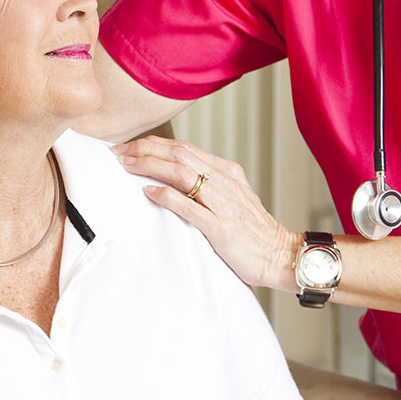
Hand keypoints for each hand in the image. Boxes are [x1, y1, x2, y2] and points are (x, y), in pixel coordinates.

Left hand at [113, 136, 300, 290]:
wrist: (281, 255)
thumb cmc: (254, 232)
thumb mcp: (233, 199)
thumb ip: (209, 186)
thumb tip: (175, 178)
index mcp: (227, 172)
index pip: (184, 148)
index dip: (154, 144)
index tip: (130, 147)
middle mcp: (224, 182)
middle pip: (179, 154)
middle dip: (145, 150)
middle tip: (119, 152)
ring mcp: (223, 203)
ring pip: (182, 173)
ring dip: (150, 166)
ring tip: (127, 166)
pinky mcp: (220, 227)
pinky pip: (189, 206)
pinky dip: (167, 196)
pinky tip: (149, 192)